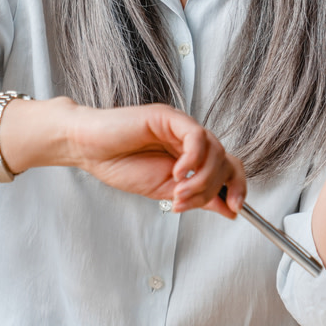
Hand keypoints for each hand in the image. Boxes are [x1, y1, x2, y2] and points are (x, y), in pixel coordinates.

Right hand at [64, 102, 245, 218]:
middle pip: (226, 160)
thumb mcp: (165, 191)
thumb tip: (229, 209)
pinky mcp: (169, 116)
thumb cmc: (120, 165)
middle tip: (187, 202)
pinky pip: (196, 136)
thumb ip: (198, 197)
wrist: (88, 149)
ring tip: (178, 193)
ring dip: (200, 179)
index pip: (228, 167)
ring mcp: (181, 126)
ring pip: (215, 151)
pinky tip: (177, 172)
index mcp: (191, 156)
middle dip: (213, 188)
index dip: (238, 186)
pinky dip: (193, 159)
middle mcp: (190, 140)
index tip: (236, 208)